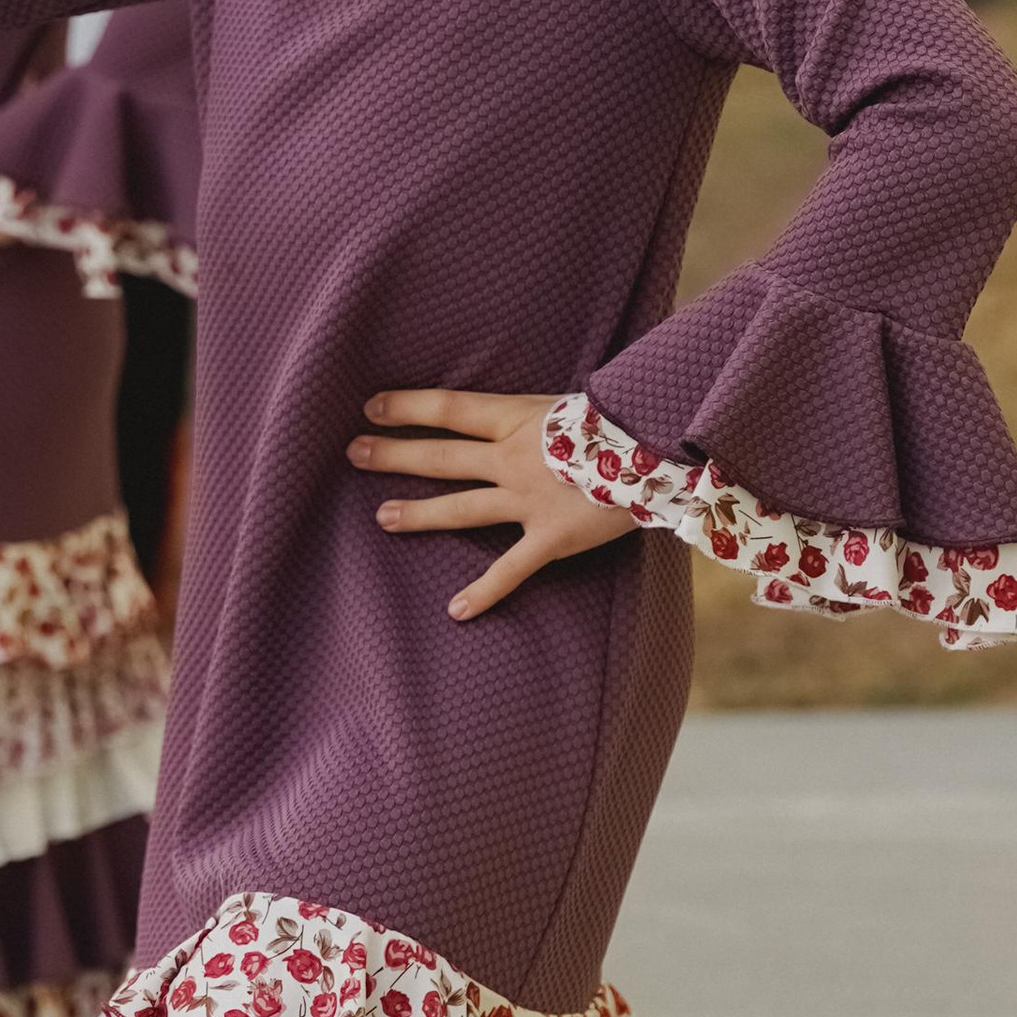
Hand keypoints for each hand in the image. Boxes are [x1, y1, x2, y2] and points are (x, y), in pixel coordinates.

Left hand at [350, 387, 629, 620]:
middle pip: (442, 456)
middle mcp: (515, 458)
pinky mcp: (552, 537)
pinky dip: (484, 592)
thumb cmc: (626, 421)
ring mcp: (530, 500)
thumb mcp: (574, 405)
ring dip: (420, 513)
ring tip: (384, 518)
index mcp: (519, 419)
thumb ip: (540, 416)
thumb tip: (520, 415)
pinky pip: (510, 568)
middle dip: (395, 455)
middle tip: (354, 453)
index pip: (450, 409)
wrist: (663, 451)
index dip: (407, 407)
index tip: (369, 406)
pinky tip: (456, 611)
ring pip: (462, 507)